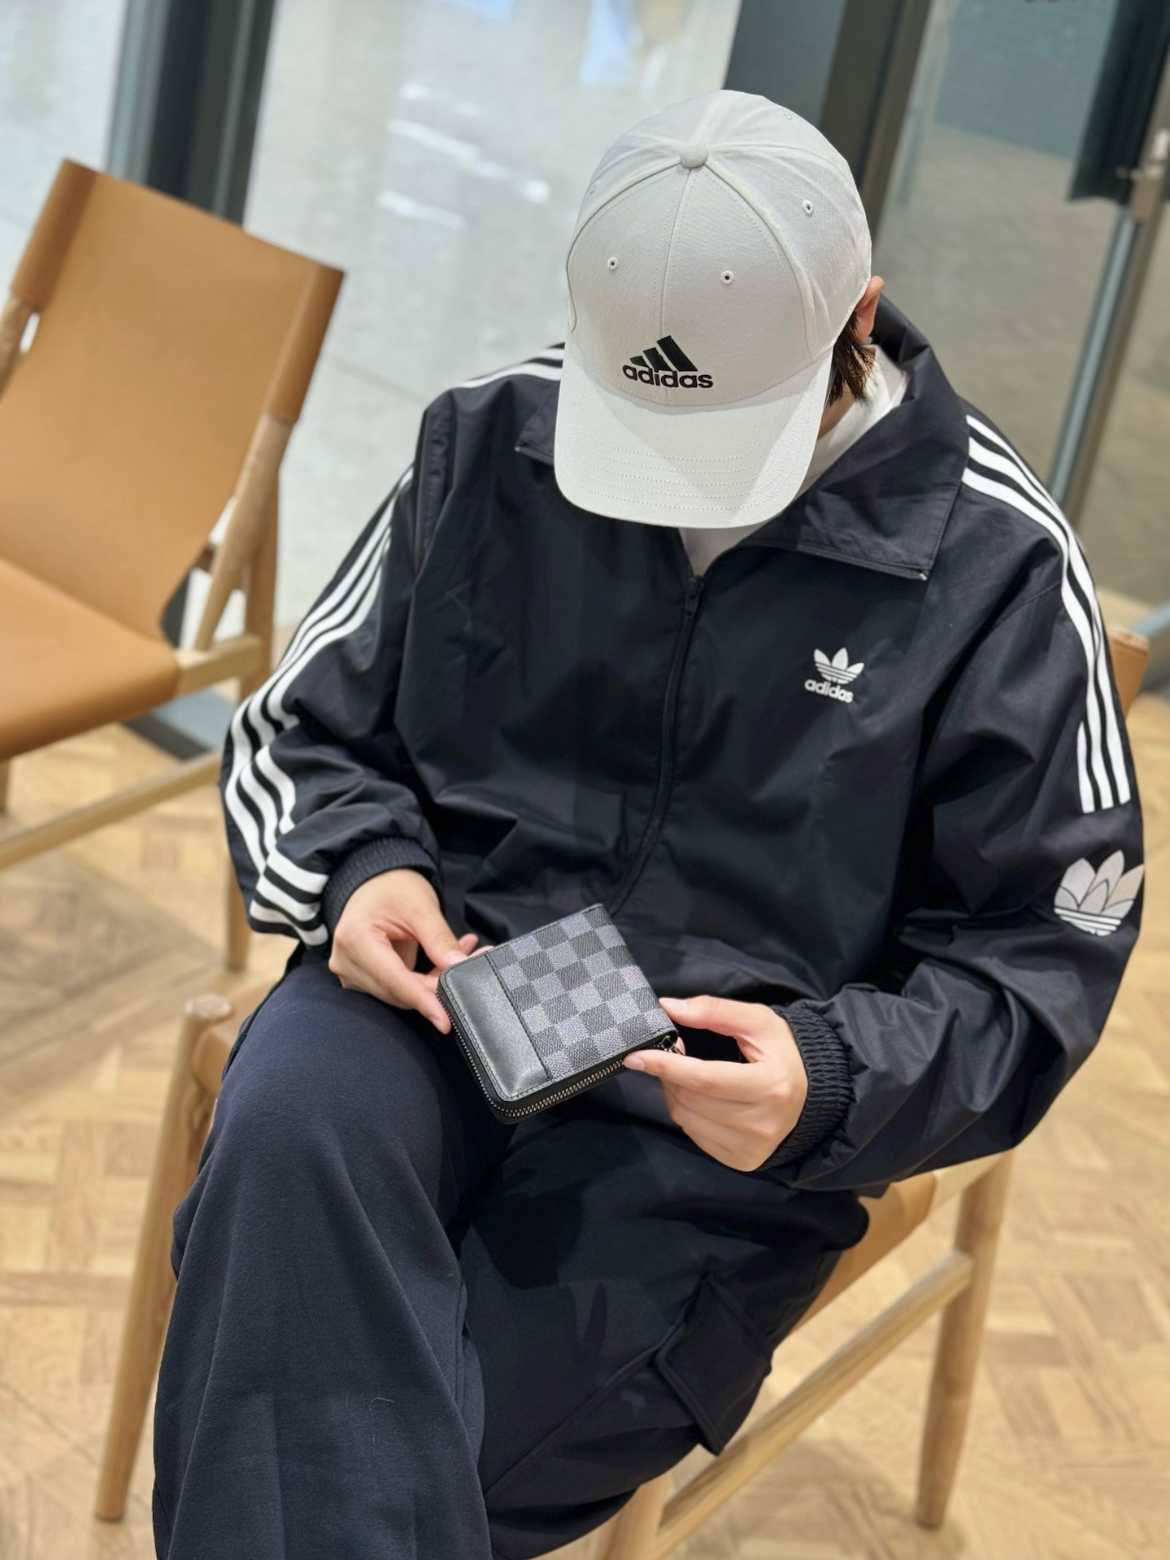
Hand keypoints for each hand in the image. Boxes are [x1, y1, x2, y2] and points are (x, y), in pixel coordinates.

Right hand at [329, 867, 485, 1030]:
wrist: (374, 881)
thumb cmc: (393, 886)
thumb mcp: (421, 907)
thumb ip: (439, 939)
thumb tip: (458, 968)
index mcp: (355, 939)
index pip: (393, 981)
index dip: (422, 1000)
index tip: (445, 1020)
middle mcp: (347, 961)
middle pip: (397, 991)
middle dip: (435, 987)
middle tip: (473, 966)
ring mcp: (352, 972)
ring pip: (400, 993)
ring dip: (432, 983)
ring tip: (465, 957)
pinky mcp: (363, 977)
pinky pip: (397, 987)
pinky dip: (423, 980)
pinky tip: (444, 964)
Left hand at [623, 995, 808, 1171]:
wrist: (814, 1093)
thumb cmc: (784, 1052)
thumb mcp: (758, 1021)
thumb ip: (714, 1011)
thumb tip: (669, 1008)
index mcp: (771, 1085)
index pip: (706, 1078)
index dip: (667, 1066)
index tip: (636, 1056)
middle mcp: (763, 1123)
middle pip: (692, 1100)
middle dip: (669, 1075)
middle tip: (671, 1056)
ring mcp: (753, 1147)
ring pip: (687, 1120)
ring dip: (675, 1094)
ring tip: (686, 1076)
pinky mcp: (743, 1161)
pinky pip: (695, 1136)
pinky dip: (688, 1114)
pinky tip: (701, 1099)